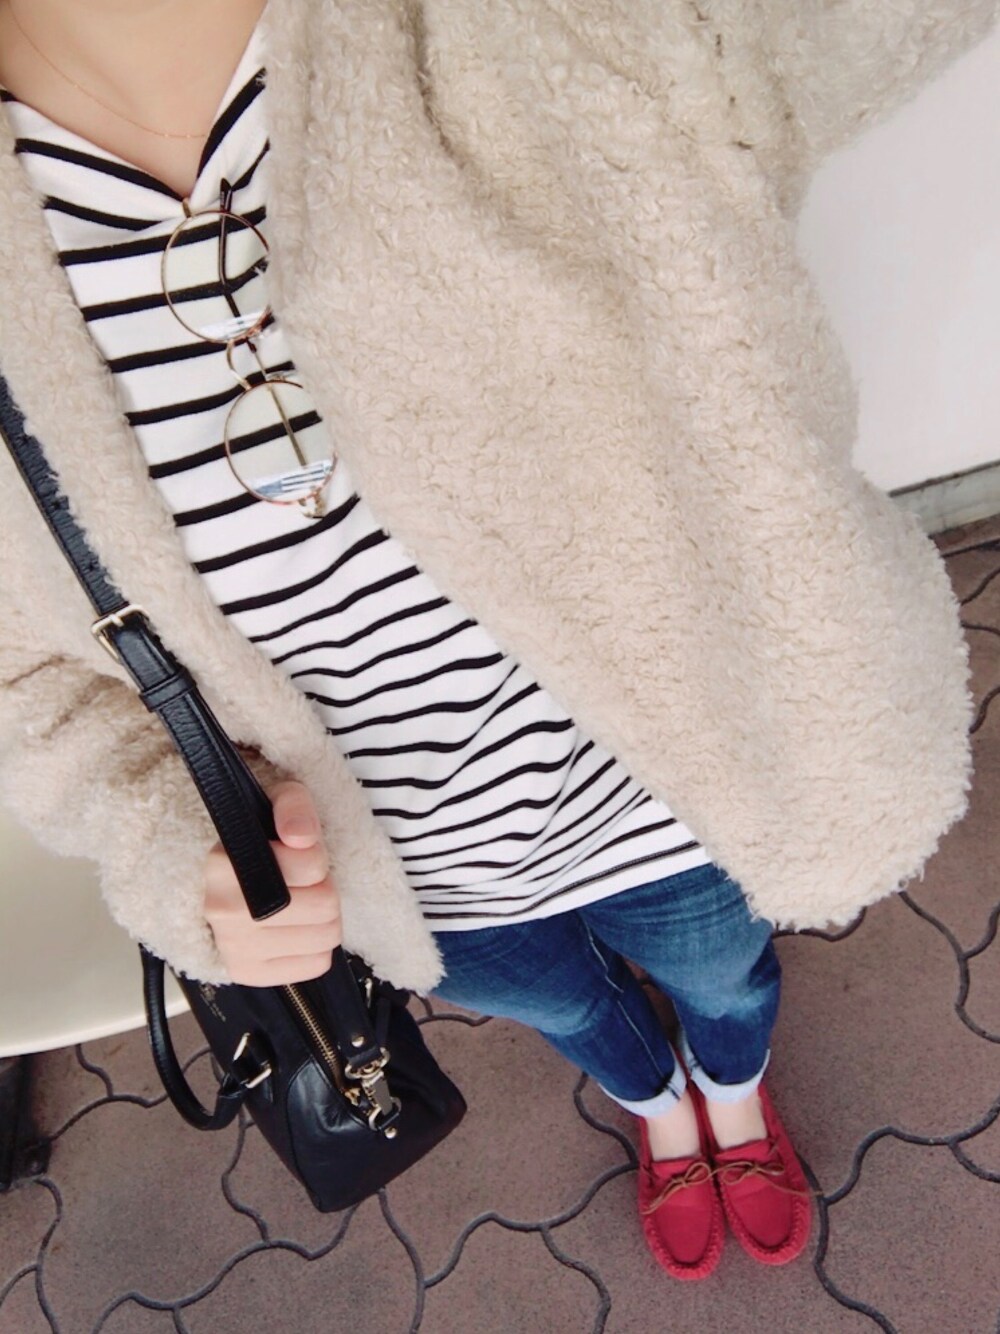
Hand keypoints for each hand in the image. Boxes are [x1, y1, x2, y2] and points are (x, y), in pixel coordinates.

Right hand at [202, 780, 340, 985]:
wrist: (224, 885)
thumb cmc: (258, 843)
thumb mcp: (275, 803)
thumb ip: (293, 806)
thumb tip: (301, 837)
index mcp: (223, 865)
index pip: (310, 864)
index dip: (316, 855)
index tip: (296, 852)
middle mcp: (224, 911)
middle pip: (325, 904)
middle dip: (323, 888)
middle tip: (303, 882)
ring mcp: (234, 948)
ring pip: (326, 936)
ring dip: (322, 918)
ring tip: (300, 903)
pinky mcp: (248, 974)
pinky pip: (317, 964)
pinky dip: (315, 947)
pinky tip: (296, 929)